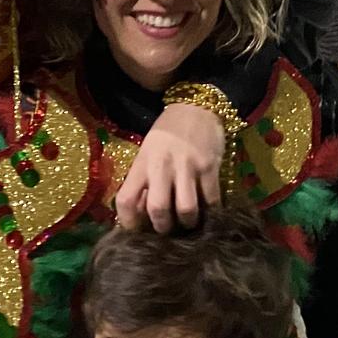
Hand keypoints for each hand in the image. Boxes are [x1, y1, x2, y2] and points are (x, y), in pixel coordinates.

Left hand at [116, 103, 225, 231]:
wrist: (196, 107)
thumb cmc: (167, 133)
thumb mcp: (147, 152)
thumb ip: (143, 180)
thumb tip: (142, 215)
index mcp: (142, 163)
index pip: (125, 199)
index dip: (128, 222)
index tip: (136, 230)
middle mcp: (162, 166)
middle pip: (158, 209)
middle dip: (162, 227)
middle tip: (167, 228)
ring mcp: (188, 167)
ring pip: (186, 209)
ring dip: (187, 223)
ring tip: (188, 221)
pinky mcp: (210, 168)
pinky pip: (211, 201)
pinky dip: (210, 212)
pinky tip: (207, 210)